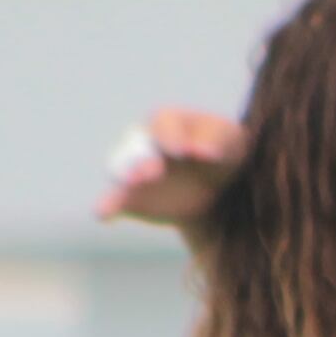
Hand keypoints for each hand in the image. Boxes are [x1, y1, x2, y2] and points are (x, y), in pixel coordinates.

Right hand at [95, 106, 243, 226]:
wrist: (218, 192)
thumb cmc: (225, 154)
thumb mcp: (232, 142)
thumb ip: (219, 141)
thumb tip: (205, 152)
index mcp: (171, 123)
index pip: (164, 124)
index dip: (172, 136)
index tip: (183, 151)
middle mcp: (147, 144)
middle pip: (138, 146)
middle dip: (144, 158)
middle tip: (152, 172)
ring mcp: (137, 171)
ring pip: (122, 169)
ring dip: (125, 175)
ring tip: (131, 183)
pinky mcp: (132, 198)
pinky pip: (115, 200)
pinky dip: (107, 205)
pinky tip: (102, 213)